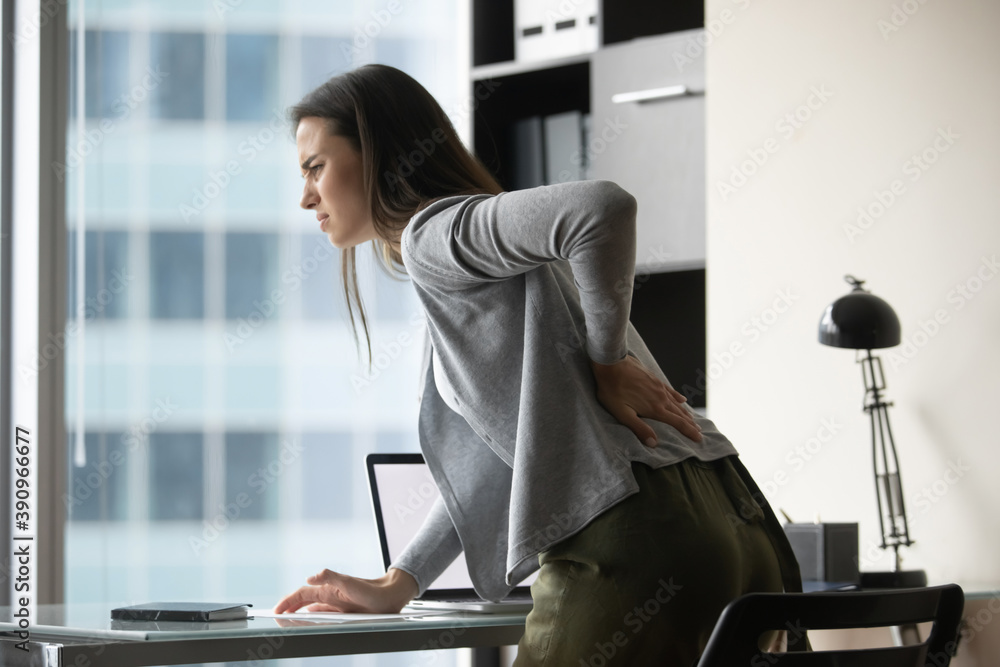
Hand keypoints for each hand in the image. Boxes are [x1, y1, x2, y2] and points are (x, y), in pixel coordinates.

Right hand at [272, 567, 418, 613]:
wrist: (390, 595)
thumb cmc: (372, 590)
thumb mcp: (350, 583)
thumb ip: (330, 577)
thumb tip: (310, 577)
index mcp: (328, 589)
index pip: (302, 594)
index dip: (288, 601)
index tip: (277, 609)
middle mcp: (330, 595)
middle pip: (304, 600)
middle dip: (289, 606)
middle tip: (277, 614)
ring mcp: (336, 602)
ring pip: (311, 606)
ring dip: (299, 610)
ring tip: (287, 616)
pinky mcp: (343, 610)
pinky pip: (323, 613)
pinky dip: (312, 615)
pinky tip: (308, 617)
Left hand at [590, 353, 701, 444]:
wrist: (611, 363)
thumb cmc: (612, 390)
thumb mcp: (622, 413)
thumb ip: (639, 428)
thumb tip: (654, 443)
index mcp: (655, 409)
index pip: (677, 423)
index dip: (689, 432)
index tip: (699, 439)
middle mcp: (661, 398)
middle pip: (680, 414)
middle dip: (691, 424)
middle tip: (700, 433)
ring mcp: (659, 387)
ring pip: (676, 403)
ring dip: (686, 413)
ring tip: (693, 420)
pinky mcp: (654, 379)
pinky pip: (670, 390)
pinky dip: (678, 397)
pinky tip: (682, 399)